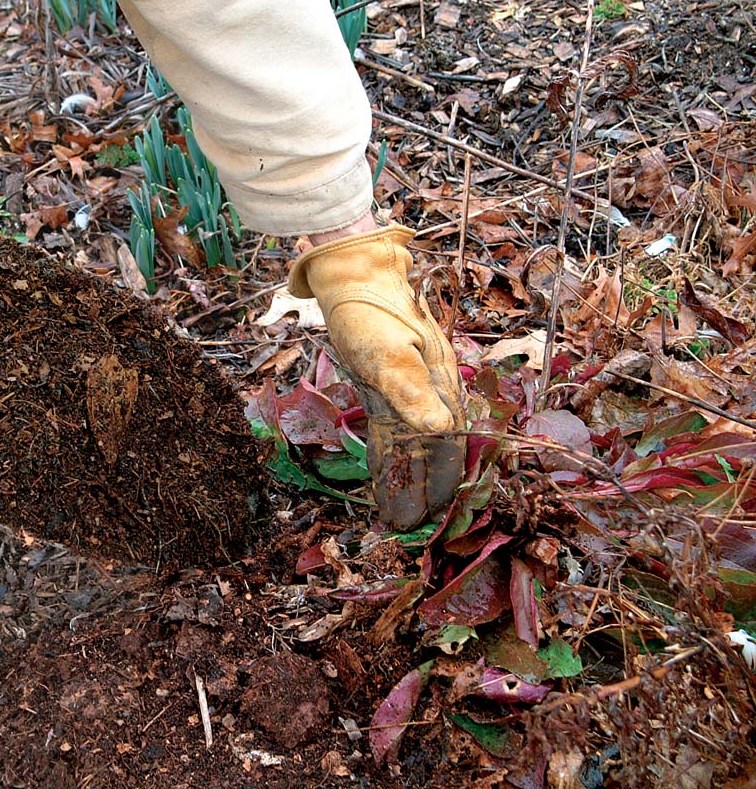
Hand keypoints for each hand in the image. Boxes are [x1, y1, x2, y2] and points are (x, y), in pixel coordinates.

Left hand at [290, 224, 464, 528]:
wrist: (355, 278)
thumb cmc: (372, 313)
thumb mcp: (390, 352)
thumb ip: (412, 391)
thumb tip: (440, 430)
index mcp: (440, 385)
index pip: (447, 444)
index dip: (441, 480)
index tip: (432, 513)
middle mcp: (431, 392)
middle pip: (432, 451)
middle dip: (425, 489)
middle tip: (413, 524)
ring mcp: (408, 391)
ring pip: (411, 446)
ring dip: (407, 480)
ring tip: (400, 515)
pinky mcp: (385, 390)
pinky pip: (391, 433)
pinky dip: (389, 458)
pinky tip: (385, 479)